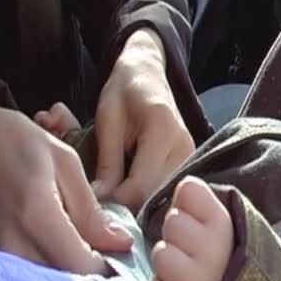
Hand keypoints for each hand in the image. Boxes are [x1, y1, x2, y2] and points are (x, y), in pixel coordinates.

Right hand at [0, 101, 132, 274]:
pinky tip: (60, 235)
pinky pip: (29, 266)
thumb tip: (119, 241)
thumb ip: (90, 210)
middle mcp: (12, 241)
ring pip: (46, 274)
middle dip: (90, 265)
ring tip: (84, 237)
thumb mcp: (65, 163)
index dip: (106, 264)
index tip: (119, 249)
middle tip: (105, 243)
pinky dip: (50, 258)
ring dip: (70, 263)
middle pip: (63, 277)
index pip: (79, 265)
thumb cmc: (13, 140)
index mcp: (36, 215)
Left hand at [94, 29, 194, 210]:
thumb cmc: (123, 93)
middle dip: (123, 206)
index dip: (114, 201)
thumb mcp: (107, 122)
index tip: (91, 202)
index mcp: (162, 131)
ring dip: (134, 202)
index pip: (140, 187)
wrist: (148, 75)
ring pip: (160, 198)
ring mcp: (190, 157)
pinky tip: (127, 188)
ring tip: (111, 193)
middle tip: (98, 201)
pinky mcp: (188, 163)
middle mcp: (183, 148)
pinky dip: (144, 195)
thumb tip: (99, 203)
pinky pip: (165, 190)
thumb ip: (107, 163)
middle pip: (153, 197)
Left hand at [147, 176, 233, 280]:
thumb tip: (185, 186)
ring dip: (166, 264)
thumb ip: (198, 198)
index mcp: (227, 224)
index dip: (186, 205)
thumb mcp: (213, 219)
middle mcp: (219, 253)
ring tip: (182, 271)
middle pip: (172, 223)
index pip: (190, 192)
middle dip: (174, 234)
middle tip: (188, 248)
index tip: (196, 219)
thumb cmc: (213, 254)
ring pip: (161, 256)